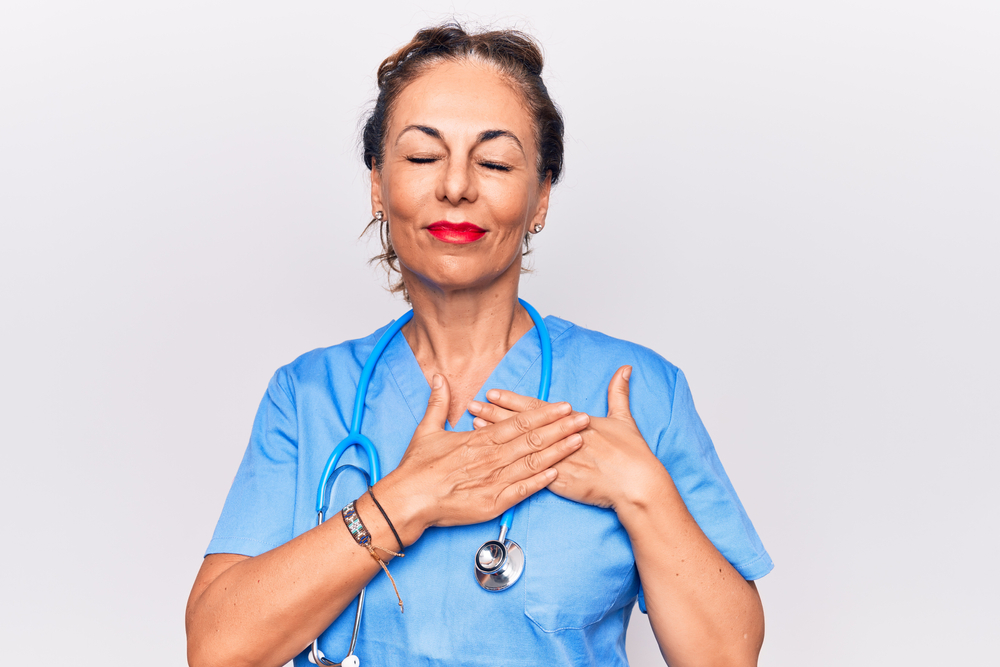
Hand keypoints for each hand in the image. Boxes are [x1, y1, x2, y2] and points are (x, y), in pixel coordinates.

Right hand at [378, 373, 589, 543]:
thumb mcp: (426, 430)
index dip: (544, 413)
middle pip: (532, 439)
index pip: (518, 422)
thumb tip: (438, 377)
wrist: (406, 501)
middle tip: (584, 418)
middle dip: (561, 428)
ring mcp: (493, 481)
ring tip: (578, 441)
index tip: (563, 406)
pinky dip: (540, 482)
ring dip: (558, 451)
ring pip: (532, 462)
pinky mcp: (492, 503)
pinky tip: (557, 474)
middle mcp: (490, 458)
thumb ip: (438, 402)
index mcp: (478, 440)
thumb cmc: (416, 468)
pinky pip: (521, 490)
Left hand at [469, 366, 664, 509]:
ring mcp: (558, 459)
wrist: (637, 483)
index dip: (512, 401)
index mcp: (575, 421)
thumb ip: (618, 393)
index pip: (536, 408)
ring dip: (497, 436)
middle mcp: (562, 438)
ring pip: (520, 445)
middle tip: (473, 406)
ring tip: (475, 427)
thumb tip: (624, 370)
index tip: (493, 393)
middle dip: (495, 414)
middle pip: (522, 424)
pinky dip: (508, 464)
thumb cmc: (633, 455)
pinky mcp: (559, 481)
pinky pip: (529, 473)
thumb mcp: (624, 419)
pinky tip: (492, 459)